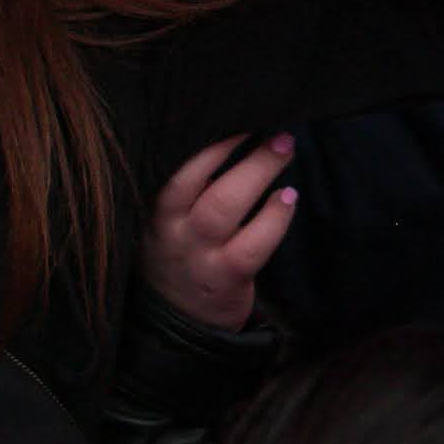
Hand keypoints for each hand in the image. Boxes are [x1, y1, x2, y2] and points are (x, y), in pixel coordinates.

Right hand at [142, 134, 295, 331]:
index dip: (206, 146)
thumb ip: (184, 189)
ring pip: (226, 207)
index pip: (175, 171)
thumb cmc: (179, 256)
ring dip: (259, 172)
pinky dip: (274, 217)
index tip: (233, 119)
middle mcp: (174, 232)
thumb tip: (225, 135)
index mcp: (156, 212)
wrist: (176, 324)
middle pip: (203, 183)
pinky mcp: (227, 278)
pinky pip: (254, 245)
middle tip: (273, 131)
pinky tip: (288, 197)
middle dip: (239, 150)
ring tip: (284, 149)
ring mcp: (200, 256)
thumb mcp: (166, 222)